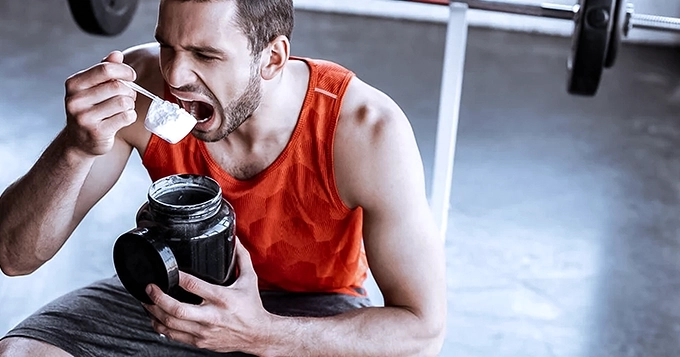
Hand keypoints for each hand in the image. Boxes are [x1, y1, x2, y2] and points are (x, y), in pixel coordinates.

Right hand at [64, 51, 137, 156]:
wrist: (79, 141)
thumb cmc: (90, 110)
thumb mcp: (92, 87)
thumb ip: (104, 70)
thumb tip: (116, 54)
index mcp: (74, 84)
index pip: (105, 69)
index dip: (124, 70)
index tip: (131, 76)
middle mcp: (75, 100)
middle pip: (117, 86)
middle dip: (129, 90)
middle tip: (129, 96)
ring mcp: (84, 117)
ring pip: (123, 102)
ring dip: (130, 104)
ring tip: (124, 108)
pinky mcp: (97, 132)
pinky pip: (126, 117)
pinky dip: (130, 116)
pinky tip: (123, 118)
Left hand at [143, 239, 271, 352]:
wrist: (257, 335)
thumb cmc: (252, 308)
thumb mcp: (250, 280)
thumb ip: (241, 258)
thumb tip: (235, 240)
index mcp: (223, 298)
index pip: (194, 286)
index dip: (178, 277)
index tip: (169, 270)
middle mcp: (212, 316)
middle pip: (177, 310)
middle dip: (158, 298)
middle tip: (150, 287)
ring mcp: (204, 331)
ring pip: (171, 325)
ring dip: (154, 313)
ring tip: (147, 302)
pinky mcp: (200, 341)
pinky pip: (174, 336)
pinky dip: (160, 326)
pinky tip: (156, 317)